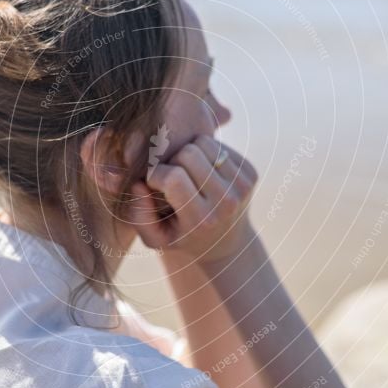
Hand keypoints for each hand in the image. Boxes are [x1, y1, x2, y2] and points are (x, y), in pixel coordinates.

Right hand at [128, 134, 257, 264]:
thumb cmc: (182, 236)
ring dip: (188, 153)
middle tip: (170, 176)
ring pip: (203, 143)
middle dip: (171, 161)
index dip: (155, 174)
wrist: (226, 244)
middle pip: (188, 154)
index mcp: (202, 220)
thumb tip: (137, 183)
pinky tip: (202, 172)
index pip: (173, 178)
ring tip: (185, 172)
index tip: (151, 182)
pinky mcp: (250, 174)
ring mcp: (241, 186)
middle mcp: (226, 203)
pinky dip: (204, 153)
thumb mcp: (155, 237)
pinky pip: (218, 145)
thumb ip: (138, 215)